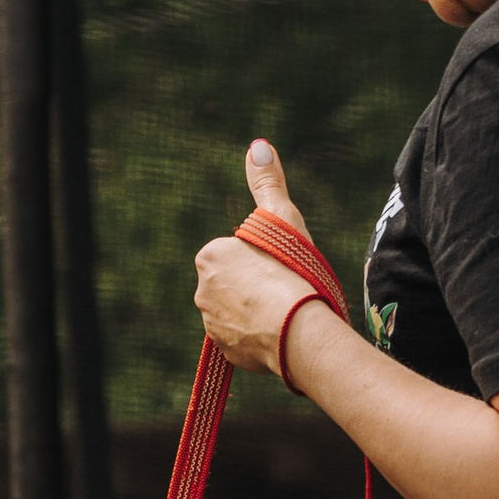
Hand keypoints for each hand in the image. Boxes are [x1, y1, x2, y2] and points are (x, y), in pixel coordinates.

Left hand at [193, 139, 325, 376]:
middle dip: (255, 286)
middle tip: (284, 287)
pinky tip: (278, 333)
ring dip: (256, 312)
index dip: (261, 258)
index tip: (279, 266)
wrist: (296, 329)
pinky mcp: (225, 352)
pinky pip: (242, 340)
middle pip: (234, 284)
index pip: (235, 254)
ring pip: (237, 313)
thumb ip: (267, 182)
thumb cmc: (290, 269)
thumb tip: (258, 146)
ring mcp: (212, 325)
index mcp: (211, 257)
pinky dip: (258, 337)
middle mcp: (202, 292)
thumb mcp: (282, 216)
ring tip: (283, 312)